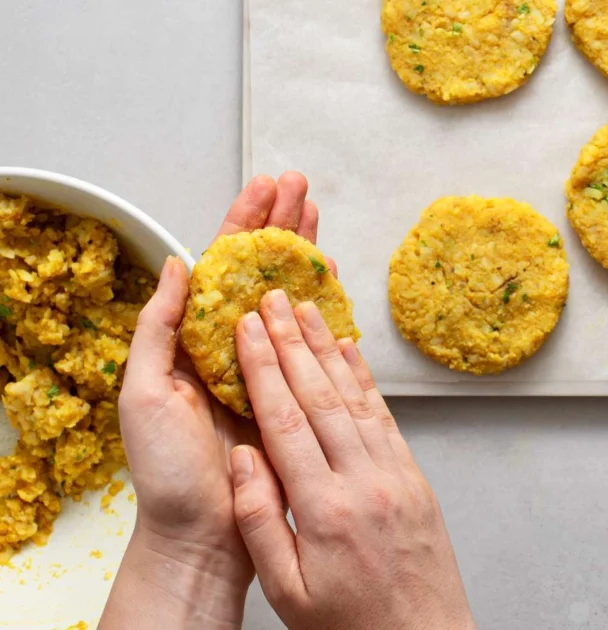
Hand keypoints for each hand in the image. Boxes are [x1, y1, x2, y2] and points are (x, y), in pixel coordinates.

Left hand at [101, 172, 327, 628]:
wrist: (206, 528)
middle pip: (257, 270)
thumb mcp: (145, 390)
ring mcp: (265, 362)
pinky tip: (332, 274)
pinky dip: (324, 302)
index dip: (242, 224)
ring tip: (316, 212)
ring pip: (287, 293)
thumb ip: (159, 326)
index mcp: (193, 338)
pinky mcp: (293, 386)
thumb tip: (177, 263)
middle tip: (299, 186)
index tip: (263, 188)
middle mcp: (230, 342)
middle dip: (279, 225)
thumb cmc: (167, 467)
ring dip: (302, 252)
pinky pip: (311, 336)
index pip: (219, 266)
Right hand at [230, 290, 475, 629]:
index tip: (247, 329)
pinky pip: (385, 416)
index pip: (285, 420)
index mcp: (323, 509)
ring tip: (308, 309)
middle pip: (319, 396)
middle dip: (291, 342)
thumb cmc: (352, 624)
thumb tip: (242, 458)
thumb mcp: (287, 592)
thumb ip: (259, 522)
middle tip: (274, 298)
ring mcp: (394, 474)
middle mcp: (363, 480)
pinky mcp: (414, 476)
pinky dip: (365, 379)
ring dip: (328, 348)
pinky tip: (351, 352)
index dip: (263, 368)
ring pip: (354, 397)